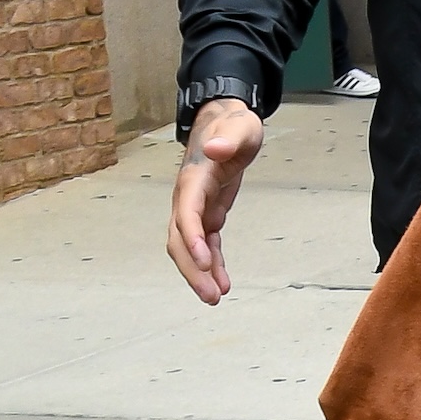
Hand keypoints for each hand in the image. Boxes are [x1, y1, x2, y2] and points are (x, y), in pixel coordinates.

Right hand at [167, 98, 264, 302]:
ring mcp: (195, 207)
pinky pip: (206, 245)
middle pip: (180, 239)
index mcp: (194, 178)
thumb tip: (216, 149)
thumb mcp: (241, 126)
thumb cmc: (234, 124)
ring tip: (216, 297)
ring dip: (200, 274)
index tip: (204, 262)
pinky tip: (223, 283)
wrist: (225, 121)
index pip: (186, 213)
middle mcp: (187, 197)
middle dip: (192, 269)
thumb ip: (230, 137)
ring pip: (189, 248)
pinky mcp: (207, 213)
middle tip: (211, 295)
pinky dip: (212, 264)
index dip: (192, 239)